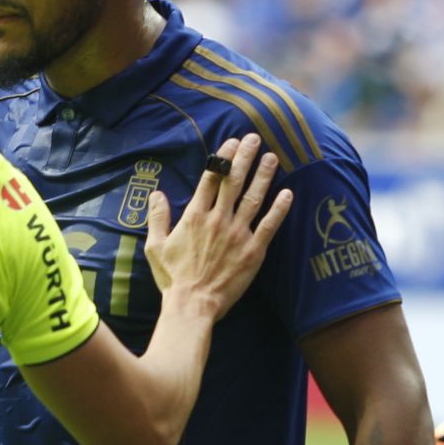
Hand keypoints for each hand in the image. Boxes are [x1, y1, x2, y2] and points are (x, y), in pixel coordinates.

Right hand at [144, 134, 289, 316]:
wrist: (192, 305)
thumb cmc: (173, 278)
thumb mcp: (155, 246)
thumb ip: (157, 217)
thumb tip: (156, 194)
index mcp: (195, 216)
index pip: (211, 179)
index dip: (222, 158)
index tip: (231, 142)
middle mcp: (218, 220)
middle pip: (233, 181)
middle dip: (244, 157)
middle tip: (254, 139)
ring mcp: (237, 234)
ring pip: (253, 198)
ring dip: (264, 176)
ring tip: (272, 157)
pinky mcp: (253, 251)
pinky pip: (269, 225)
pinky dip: (279, 209)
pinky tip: (287, 193)